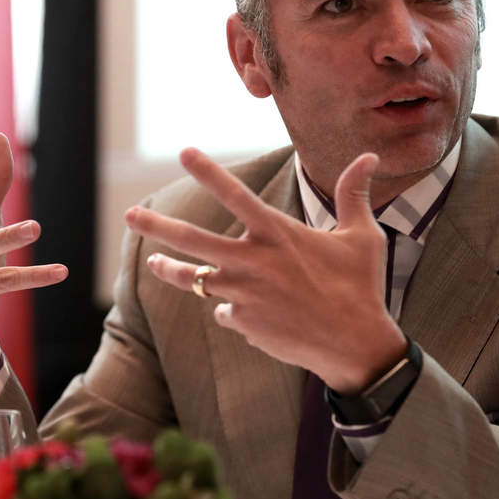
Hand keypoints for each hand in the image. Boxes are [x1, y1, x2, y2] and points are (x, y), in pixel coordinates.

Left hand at [124, 149, 405, 392]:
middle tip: (129, 214)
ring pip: (193, 279)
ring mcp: (243, 294)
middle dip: (157, 226)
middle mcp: (253, 261)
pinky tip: (253, 316)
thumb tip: (370, 157)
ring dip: (172, 270)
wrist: (355, 346)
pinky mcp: (242, 322)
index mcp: (278, 235)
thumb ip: (354, 195)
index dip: (209, 172)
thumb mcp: (362, 237)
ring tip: (155, 263)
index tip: (184, 152)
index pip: (236, 196)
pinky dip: (233, 311)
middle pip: (192, 240)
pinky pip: (225, 312)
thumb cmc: (361, 288)